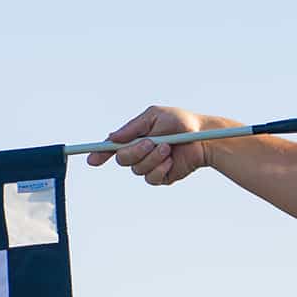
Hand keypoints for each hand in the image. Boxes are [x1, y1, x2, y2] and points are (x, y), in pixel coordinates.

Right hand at [85, 105, 226, 185]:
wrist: (204, 137)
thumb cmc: (181, 122)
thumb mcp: (154, 117)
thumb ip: (133, 128)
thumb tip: (112, 138)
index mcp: (134, 137)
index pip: (112, 148)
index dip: (100, 154)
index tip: (92, 159)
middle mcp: (140, 153)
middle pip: (122, 160)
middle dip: (135, 151)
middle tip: (151, 142)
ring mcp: (151, 165)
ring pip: (137, 169)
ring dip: (152, 158)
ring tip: (168, 147)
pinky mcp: (163, 176)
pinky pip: (152, 178)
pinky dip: (160, 169)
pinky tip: (171, 161)